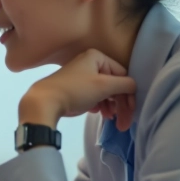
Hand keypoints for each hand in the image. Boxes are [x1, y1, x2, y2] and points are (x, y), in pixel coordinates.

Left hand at [19, 49, 136, 131]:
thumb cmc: (76, 90)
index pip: (123, 75)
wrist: (45, 102)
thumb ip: (125, 85)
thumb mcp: (104, 86)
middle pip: (114, 84)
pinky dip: (99, 105)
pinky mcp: (75, 88)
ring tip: (110, 118)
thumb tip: (134, 87)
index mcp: (97, 57)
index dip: (128, 94)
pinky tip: (98, 113)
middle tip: (123, 123)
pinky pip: (94, 95)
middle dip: (120, 104)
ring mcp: (81, 76)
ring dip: (110, 106)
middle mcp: (90, 63)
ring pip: (104, 91)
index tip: (130, 112)